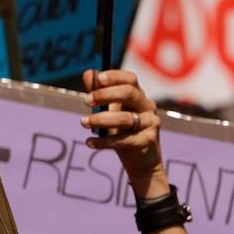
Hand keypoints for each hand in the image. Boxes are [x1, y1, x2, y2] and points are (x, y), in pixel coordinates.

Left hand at [80, 69, 167, 198]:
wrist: (140, 160)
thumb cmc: (123, 132)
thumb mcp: (110, 111)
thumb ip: (100, 93)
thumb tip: (88, 73)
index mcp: (138, 96)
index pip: (130, 79)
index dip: (115, 76)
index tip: (98, 79)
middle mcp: (147, 107)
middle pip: (129, 93)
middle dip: (105, 95)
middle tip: (86, 101)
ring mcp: (149, 124)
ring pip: (125, 119)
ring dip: (100, 119)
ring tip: (83, 122)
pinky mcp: (147, 142)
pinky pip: (123, 140)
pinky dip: (103, 142)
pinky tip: (89, 142)